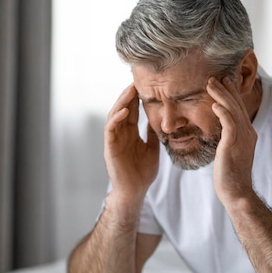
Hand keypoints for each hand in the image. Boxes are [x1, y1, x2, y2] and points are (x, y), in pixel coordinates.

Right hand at [104, 84, 159, 201]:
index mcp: (130, 134)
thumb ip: (153, 134)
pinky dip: (116, 119)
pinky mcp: (110, 147)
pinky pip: (110, 129)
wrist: (135, 191)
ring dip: (121, 102)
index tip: (145, 84)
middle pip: (122, 108)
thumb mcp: (153, 149)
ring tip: (130, 91)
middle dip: (128, 95)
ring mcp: (114, 140)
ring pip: (114, 115)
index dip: (137, 98)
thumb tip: (161, 120)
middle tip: (137, 81)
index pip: (132, 111)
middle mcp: (121, 134)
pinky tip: (125, 110)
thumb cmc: (143, 173)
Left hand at [206, 76, 257, 205]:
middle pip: (237, 105)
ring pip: (233, 110)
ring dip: (221, 96)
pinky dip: (222, 112)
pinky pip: (229, 123)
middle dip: (226, 90)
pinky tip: (214, 104)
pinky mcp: (234, 144)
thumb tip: (222, 135)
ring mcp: (242, 138)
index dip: (231, 95)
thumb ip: (229, 140)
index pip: (239, 109)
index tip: (223, 83)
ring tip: (210, 84)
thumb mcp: (231, 152)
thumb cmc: (231, 176)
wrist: (237, 192)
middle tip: (215, 77)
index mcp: (247, 134)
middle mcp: (248, 133)